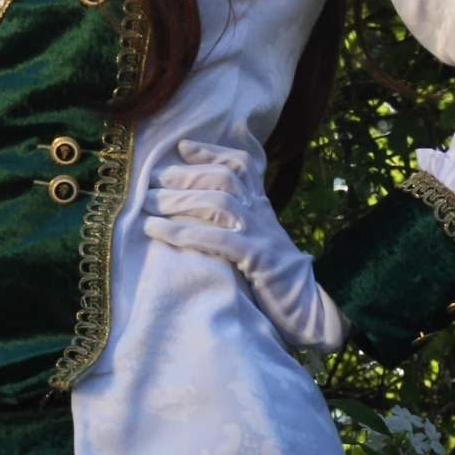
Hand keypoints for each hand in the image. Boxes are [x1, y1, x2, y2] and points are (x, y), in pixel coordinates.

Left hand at [143, 139, 347, 350]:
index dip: (212, 152)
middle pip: (224, 178)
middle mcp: (262, 213)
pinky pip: (215, 239)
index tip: (182, 146)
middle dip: (185, 174)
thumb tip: (194, 211)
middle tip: (150, 178)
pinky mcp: (256, 258)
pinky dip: (181, 232)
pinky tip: (154, 230)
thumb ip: (235, 223)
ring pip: (218, 203)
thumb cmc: (274, 279)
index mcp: (262, 207)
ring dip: (177, 199)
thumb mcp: (256, 241)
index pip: (242, 165)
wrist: (309, 309)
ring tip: (146, 202)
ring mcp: (261, 234)